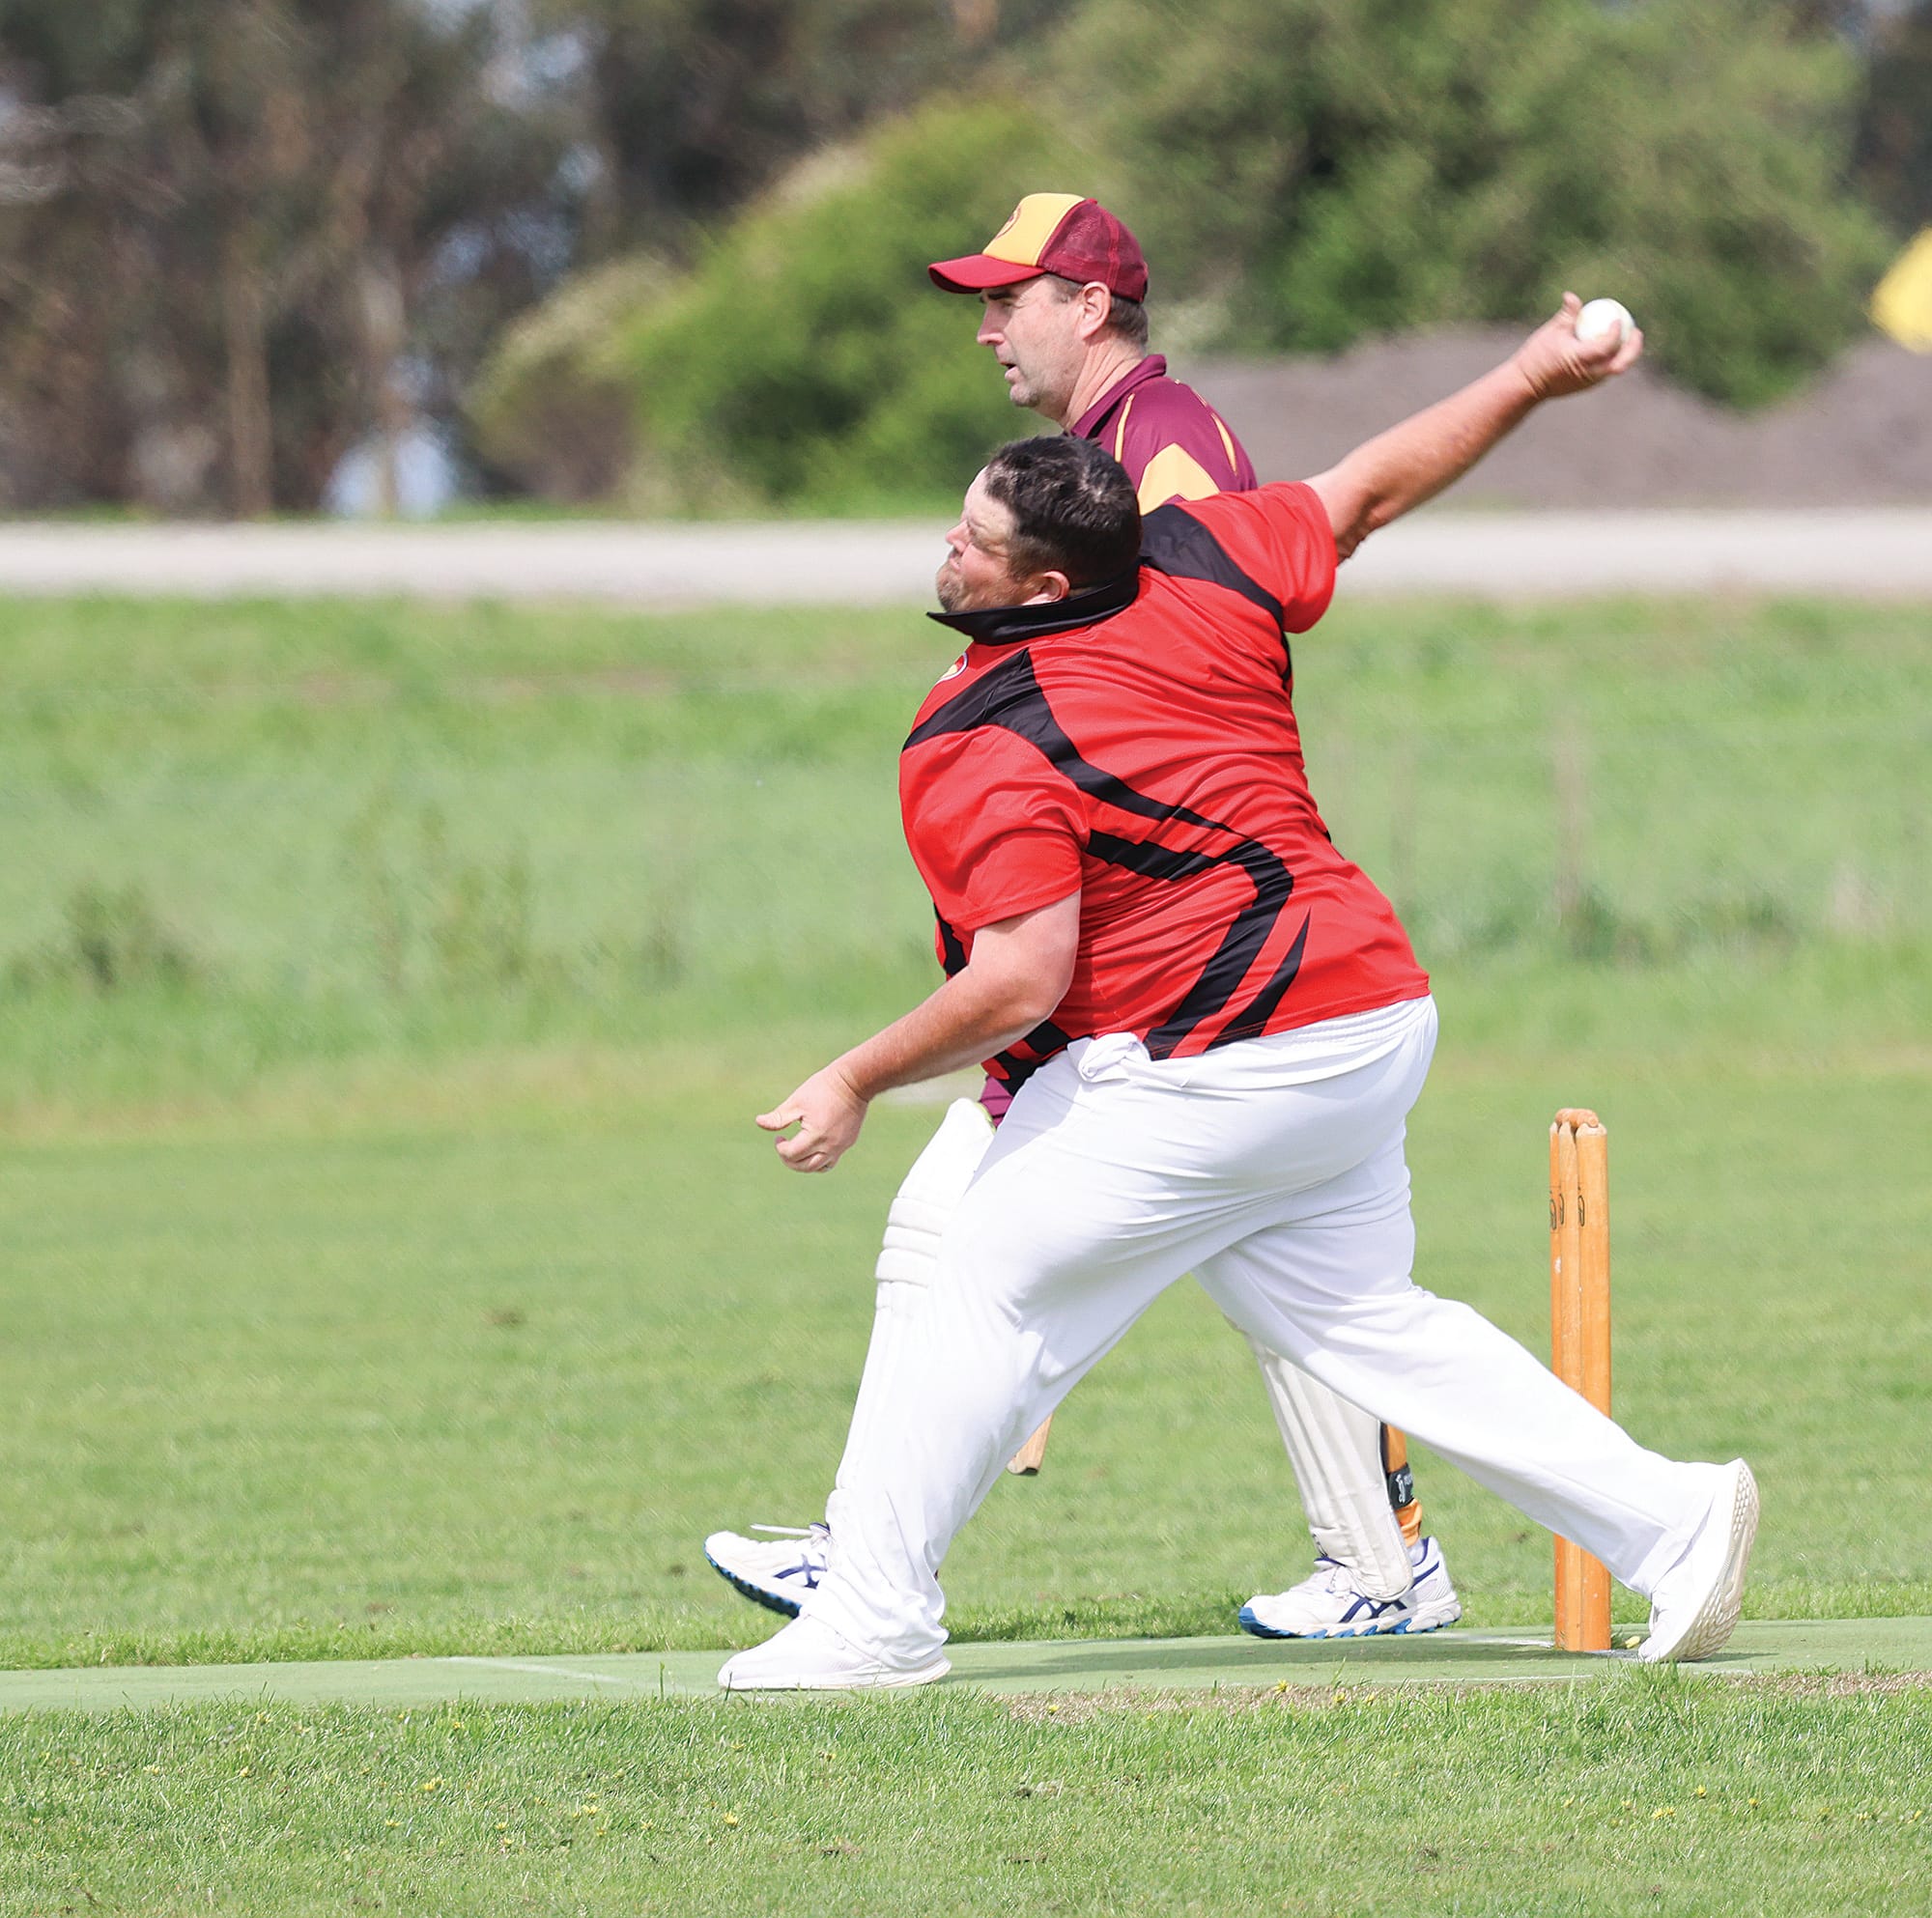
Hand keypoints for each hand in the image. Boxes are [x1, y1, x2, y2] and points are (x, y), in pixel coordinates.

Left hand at [756, 1064, 868, 1172]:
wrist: (853, 1082)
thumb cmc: (822, 1089)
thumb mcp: (797, 1101)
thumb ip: (778, 1117)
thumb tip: (758, 1122)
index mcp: (816, 1135)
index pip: (792, 1154)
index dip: (780, 1148)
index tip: (778, 1137)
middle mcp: (830, 1145)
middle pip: (805, 1166)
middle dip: (789, 1160)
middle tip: (783, 1147)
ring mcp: (841, 1146)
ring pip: (819, 1168)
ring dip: (804, 1164)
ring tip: (797, 1151)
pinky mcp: (848, 1142)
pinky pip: (831, 1160)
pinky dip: (818, 1160)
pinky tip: (811, 1148)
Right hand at [1512, 292, 1643, 401]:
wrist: (1525, 386)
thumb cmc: (1536, 357)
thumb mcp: (1550, 332)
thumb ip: (1567, 314)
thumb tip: (1571, 295)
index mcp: (1581, 359)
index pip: (1607, 345)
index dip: (1616, 331)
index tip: (1617, 318)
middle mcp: (1589, 374)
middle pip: (1621, 363)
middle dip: (1633, 348)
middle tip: (1636, 332)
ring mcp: (1589, 383)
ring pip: (1616, 369)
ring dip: (1626, 354)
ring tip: (1629, 339)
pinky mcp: (1586, 386)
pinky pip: (1606, 371)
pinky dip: (1613, 359)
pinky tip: (1612, 348)